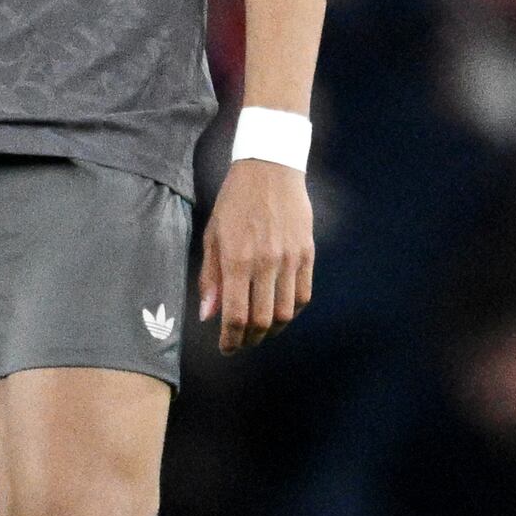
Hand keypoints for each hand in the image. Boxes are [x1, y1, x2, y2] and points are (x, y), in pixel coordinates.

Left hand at [195, 156, 312, 351]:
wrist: (270, 168)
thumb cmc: (234, 201)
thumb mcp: (213, 235)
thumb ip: (210, 277)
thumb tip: (208, 316)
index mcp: (237, 259)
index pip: (235, 315)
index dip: (230, 339)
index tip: (226, 347)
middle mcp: (265, 262)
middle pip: (262, 321)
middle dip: (250, 339)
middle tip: (241, 342)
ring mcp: (290, 259)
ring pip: (285, 313)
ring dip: (272, 330)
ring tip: (260, 330)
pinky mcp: (307, 253)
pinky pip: (303, 295)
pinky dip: (291, 311)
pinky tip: (280, 311)